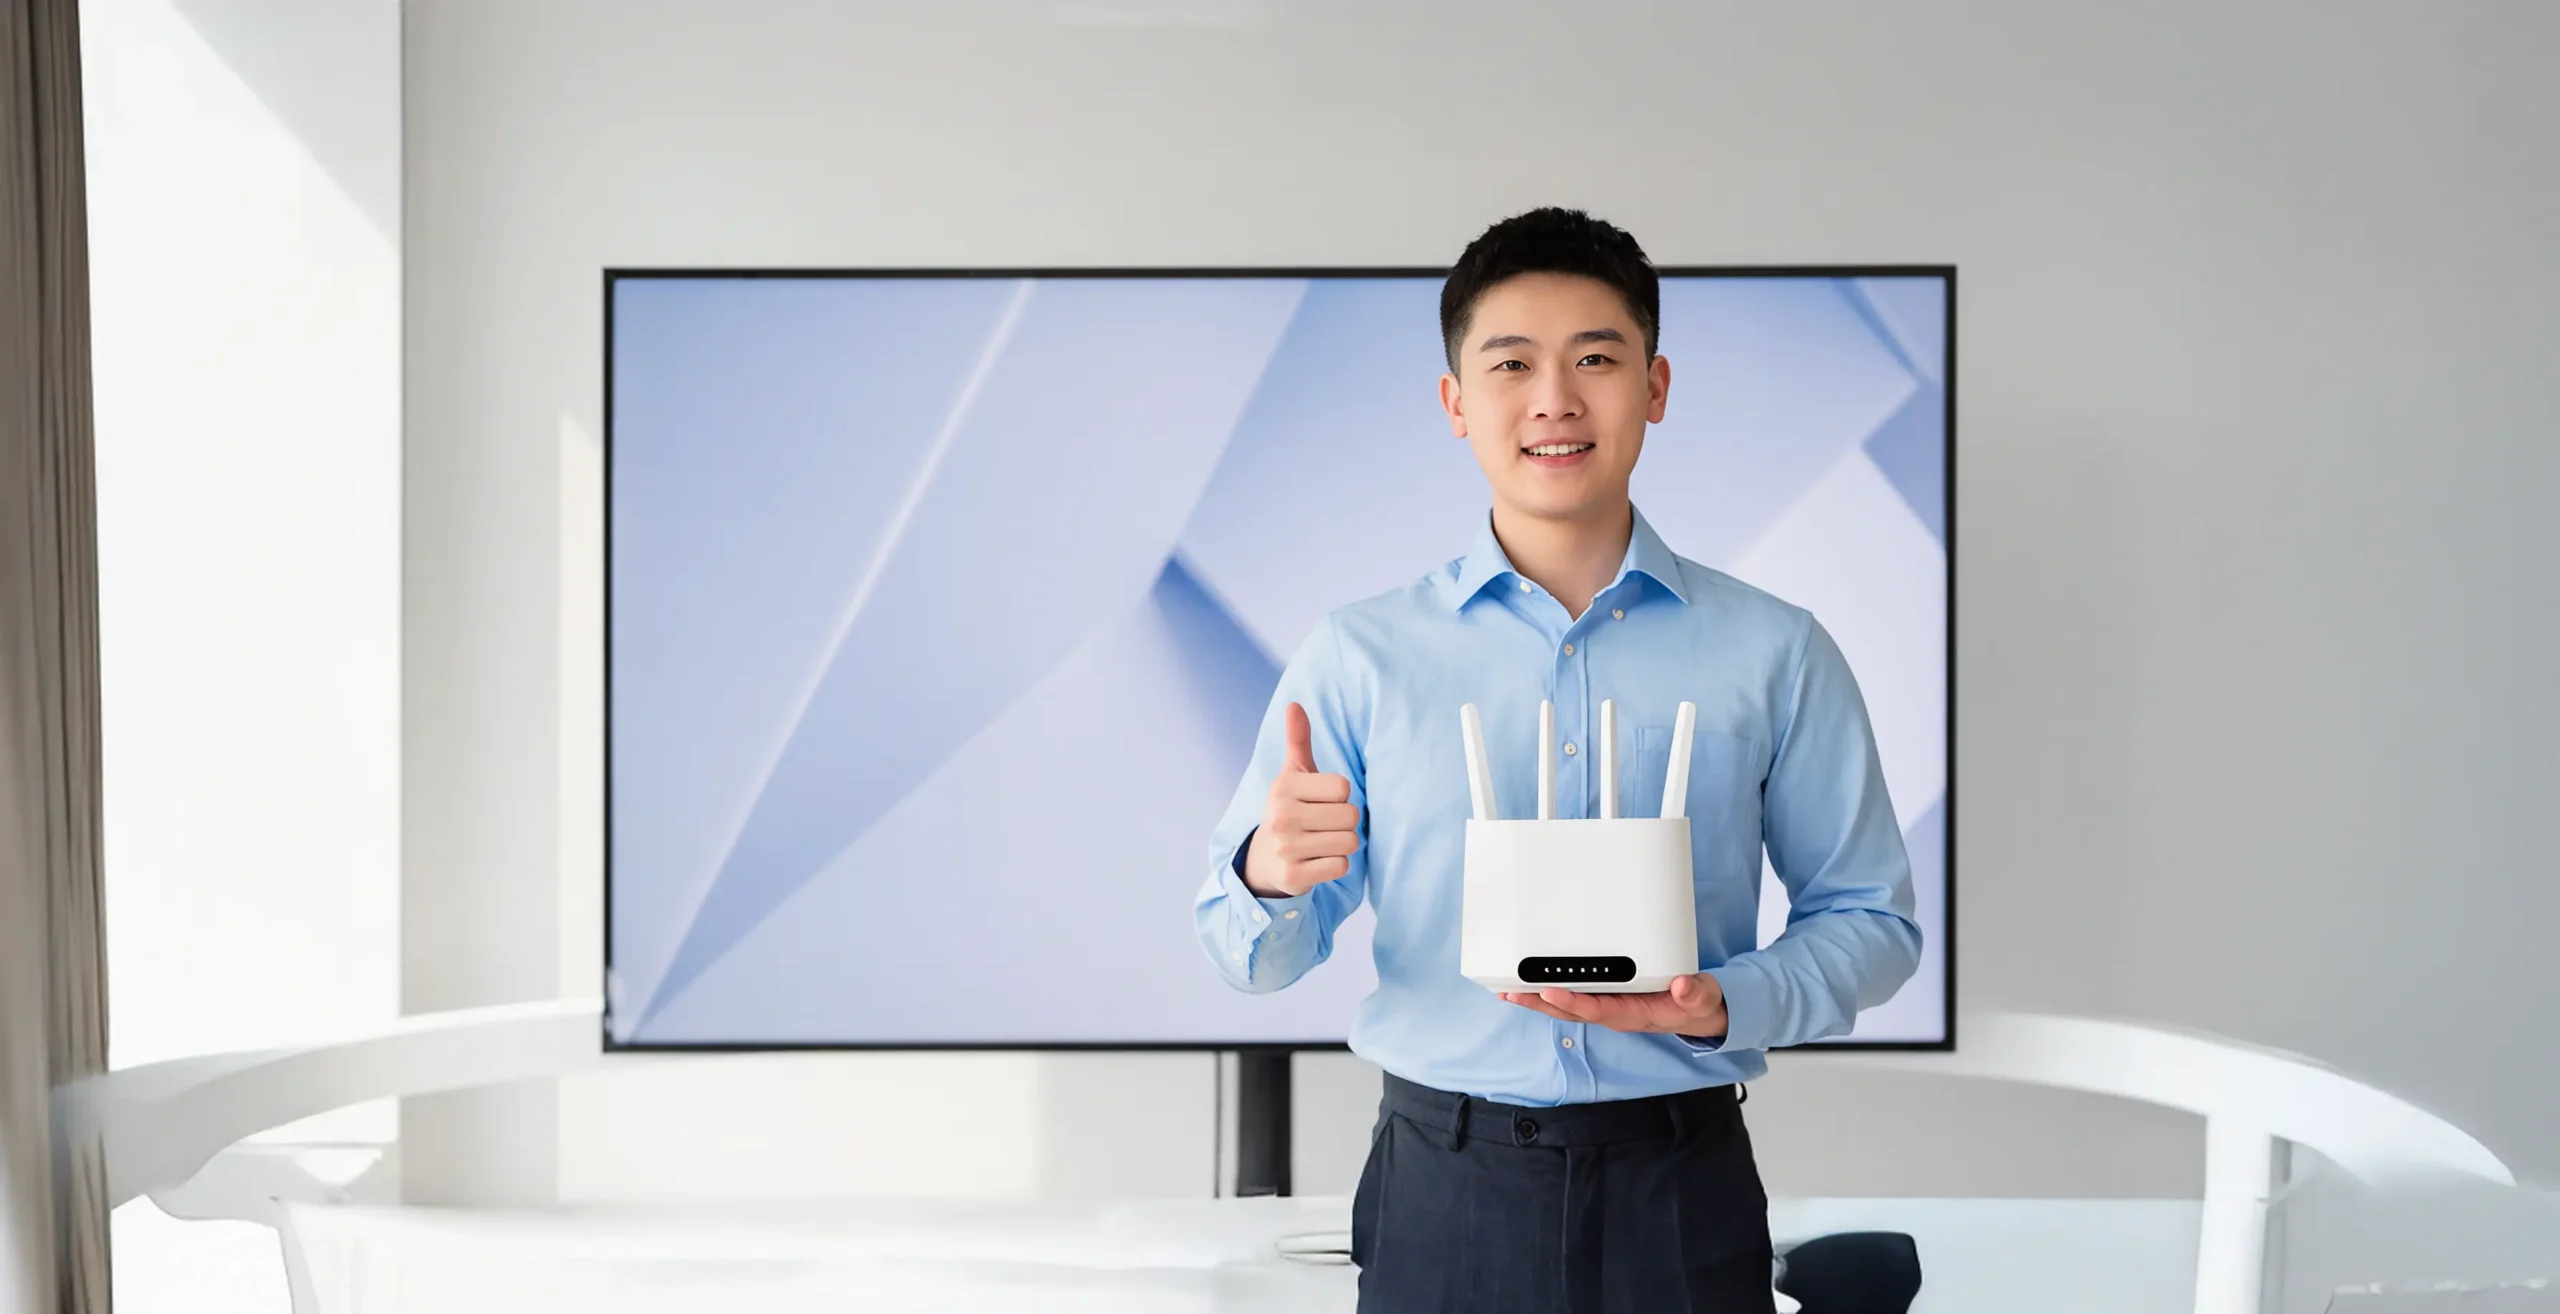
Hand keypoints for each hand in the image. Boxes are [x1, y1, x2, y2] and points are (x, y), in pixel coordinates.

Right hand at [1241, 703, 1362, 897]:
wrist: (1265, 859)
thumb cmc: (1290, 809)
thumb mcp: (1293, 775)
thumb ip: (1298, 741)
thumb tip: (1294, 704)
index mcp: (1284, 787)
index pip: (1344, 788)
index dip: (1340, 796)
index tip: (1320, 802)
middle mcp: (1281, 816)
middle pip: (1351, 816)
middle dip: (1345, 822)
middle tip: (1323, 825)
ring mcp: (1286, 848)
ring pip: (1349, 842)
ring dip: (1342, 844)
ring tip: (1320, 842)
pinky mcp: (1294, 876)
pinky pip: (1341, 866)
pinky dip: (1336, 865)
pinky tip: (1317, 860)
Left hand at [1501, 972, 1728, 1039]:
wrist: (1700, 1013)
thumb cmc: (1697, 1004)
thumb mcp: (1702, 999)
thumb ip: (1694, 993)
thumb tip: (1682, 986)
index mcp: (1631, 1014)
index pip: (1595, 1009)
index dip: (1571, 1001)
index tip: (1547, 989)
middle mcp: (1613, 1013)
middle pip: (1569, 1009)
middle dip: (1538, 1001)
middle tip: (1507, 991)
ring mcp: (1607, 1007)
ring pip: (1565, 1004)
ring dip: (1536, 997)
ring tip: (1506, 988)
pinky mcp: (1606, 998)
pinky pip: (1573, 995)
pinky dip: (1549, 989)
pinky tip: (1530, 982)